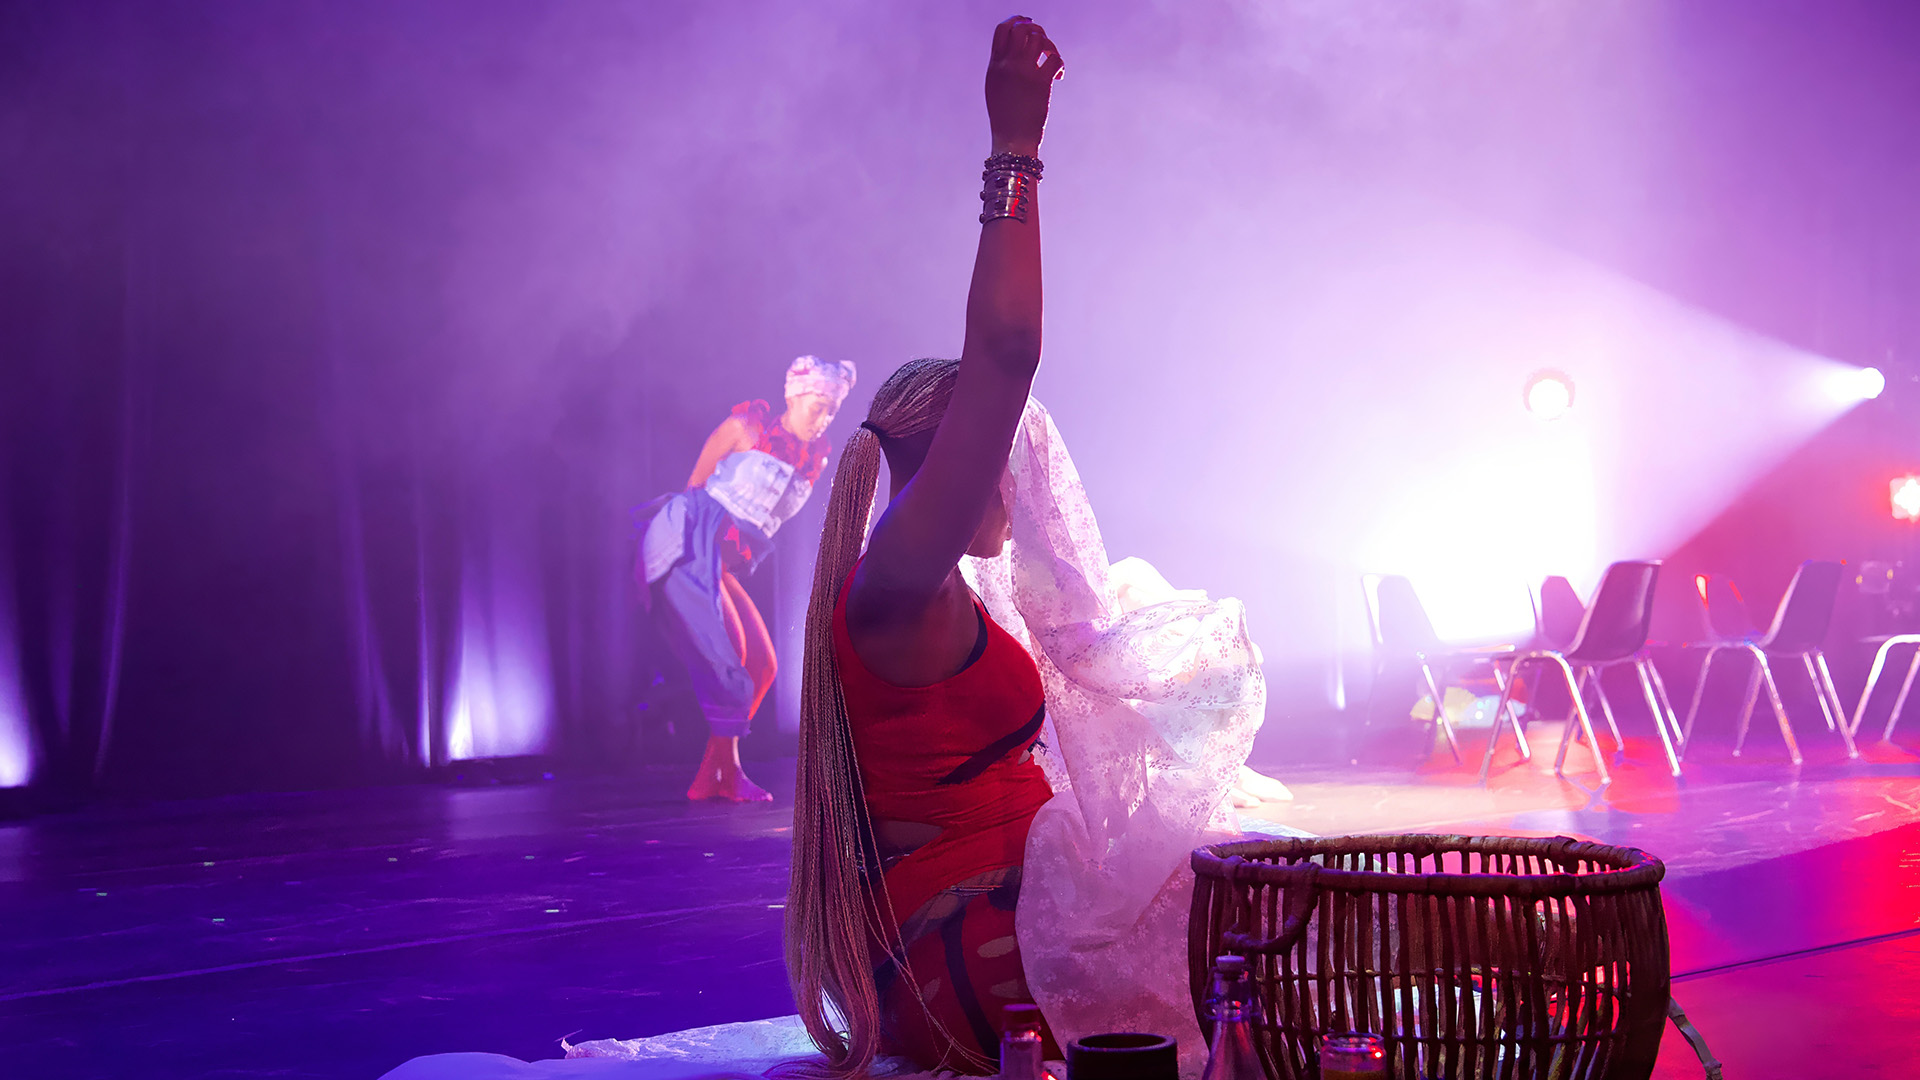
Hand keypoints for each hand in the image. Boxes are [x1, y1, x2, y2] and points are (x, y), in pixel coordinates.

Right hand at [985, 16, 1063, 156]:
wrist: (1012, 140)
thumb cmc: (1005, 118)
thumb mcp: (996, 88)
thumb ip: (1002, 67)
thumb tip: (1017, 50)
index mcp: (995, 65)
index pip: (1002, 29)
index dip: (1015, 20)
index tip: (1027, 23)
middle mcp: (1008, 65)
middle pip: (1021, 28)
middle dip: (1035, 28)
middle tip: (1042, 39)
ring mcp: (1024, 73)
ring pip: (1039, 39)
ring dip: (1049, 45)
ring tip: (1050, 57)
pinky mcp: (1041, 83)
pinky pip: (1054, 59)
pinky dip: (1059, 64)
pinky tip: (1057, 77)